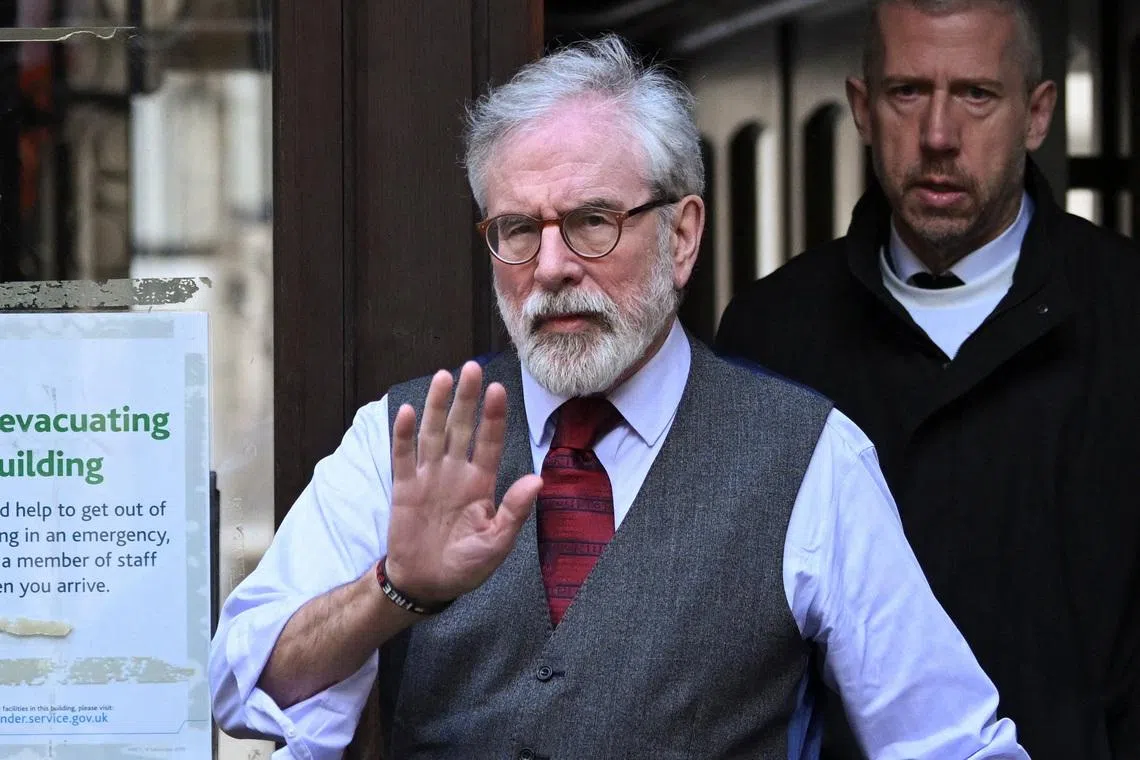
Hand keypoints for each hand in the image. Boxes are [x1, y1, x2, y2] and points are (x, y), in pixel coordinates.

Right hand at [385, 361, 542, 602]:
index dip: (494, 416)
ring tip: (444, 377)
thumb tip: (538, 480)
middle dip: (467, 398)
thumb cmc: (467, 566)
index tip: (498, 390)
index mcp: (482, 483)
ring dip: (438, 406)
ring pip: (434, 433)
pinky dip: (403, 434)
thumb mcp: (496, 543)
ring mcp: (429, 477)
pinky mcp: (405, 487)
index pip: (490, 442)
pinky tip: (406, 411)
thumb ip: (514, 511)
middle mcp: (456, 472)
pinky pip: (403, 456)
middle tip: (472, 368)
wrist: (427, 583)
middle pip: (462, 428)